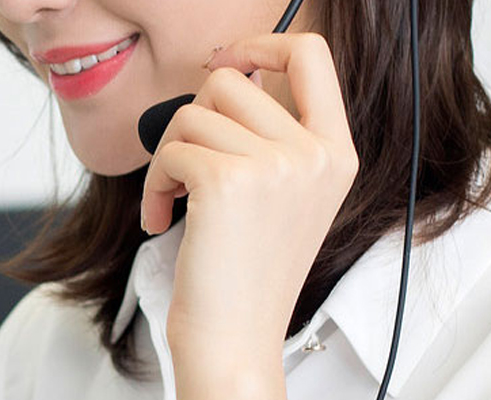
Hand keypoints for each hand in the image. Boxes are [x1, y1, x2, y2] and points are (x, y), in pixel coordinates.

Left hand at [141, 33, 356, 399]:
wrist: (235, 339)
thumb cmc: (247, 273)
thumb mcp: (285, 195)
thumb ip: (272, 134)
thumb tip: (230, 69)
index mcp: (336, 152)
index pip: (312, 55)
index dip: (263, 43)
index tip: (229, 61)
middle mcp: (314, 154)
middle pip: (233, 80)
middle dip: (195, 117)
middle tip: (191, 166)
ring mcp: (276, 165)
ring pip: (192, 113)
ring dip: (169, 154)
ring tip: (177, 200)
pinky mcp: (228, 181)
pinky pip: (170, 149)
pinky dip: (154, 184)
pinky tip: (163, 218)